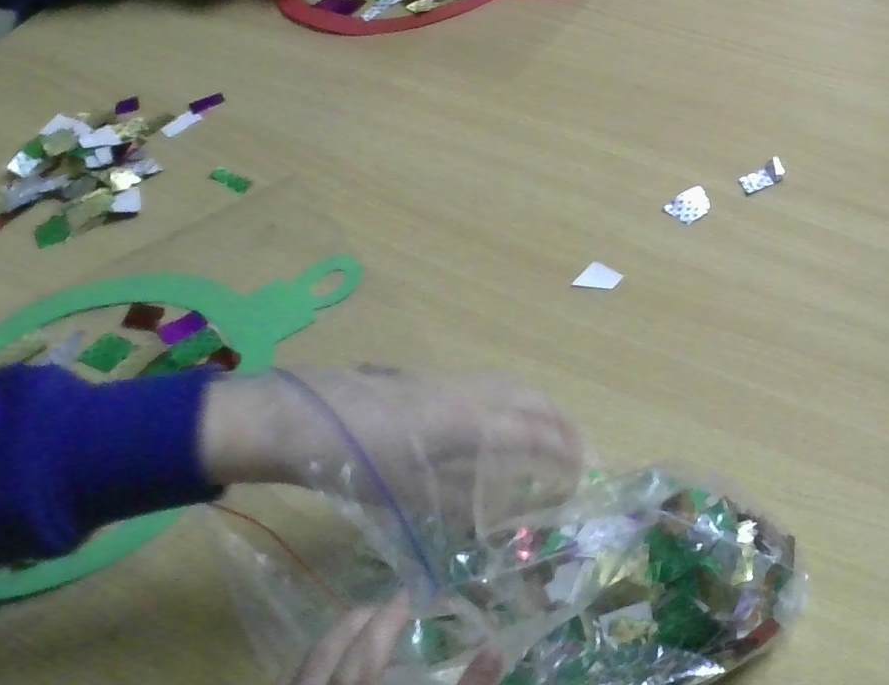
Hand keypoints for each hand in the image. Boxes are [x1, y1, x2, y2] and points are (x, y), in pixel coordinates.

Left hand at [200, 370, 584, 522]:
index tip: (585, 476)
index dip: (566, 454)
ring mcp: (449, 381)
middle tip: (580, 454)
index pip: (538, 434)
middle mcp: (471, 393)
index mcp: (474, 422)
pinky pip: (490, 385)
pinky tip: (499, 423)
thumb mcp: (412, 495)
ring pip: (512, 387)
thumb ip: (462, 498)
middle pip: (534, 401)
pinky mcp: (427, 380)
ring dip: (540, 409)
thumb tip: (498, 509)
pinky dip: (513, 401)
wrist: (303, 417)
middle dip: (563, 425)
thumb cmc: (358, 462)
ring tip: (550, 435)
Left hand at [287, 596, 503, 684]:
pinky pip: (299, 681)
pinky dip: (318, 668)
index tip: (411, 592)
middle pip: (329, 650)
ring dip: (334, 642)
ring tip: (358, 629)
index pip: (371, 642)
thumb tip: (495, 649)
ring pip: (308, 667)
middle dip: (358, 620)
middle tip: (387, 604)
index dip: (390, 614)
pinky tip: (334, 669)